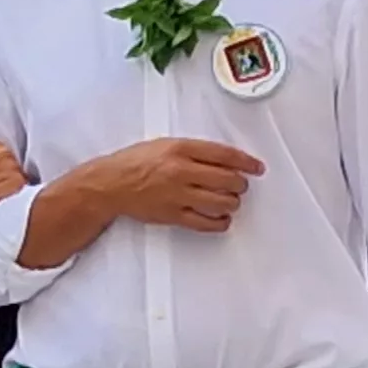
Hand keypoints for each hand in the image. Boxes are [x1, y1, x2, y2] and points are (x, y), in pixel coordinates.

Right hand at [81, 138, 264, 232]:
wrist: (110, 184)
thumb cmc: (135, 162)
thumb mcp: (165, 145)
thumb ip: (194, 151)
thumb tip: (224, 159)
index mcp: (180, 148)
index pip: (224, 154)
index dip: (246, 161)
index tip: (257, 167)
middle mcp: (181, 171)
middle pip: (228, 180)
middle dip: (240, 184)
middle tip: (240, 185)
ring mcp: (178, 195)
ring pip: (222, 202)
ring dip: (232, 202)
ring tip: (230, 201)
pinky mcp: (174, 215)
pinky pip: (206, 223)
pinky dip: (220, 222)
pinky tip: (222, 218)